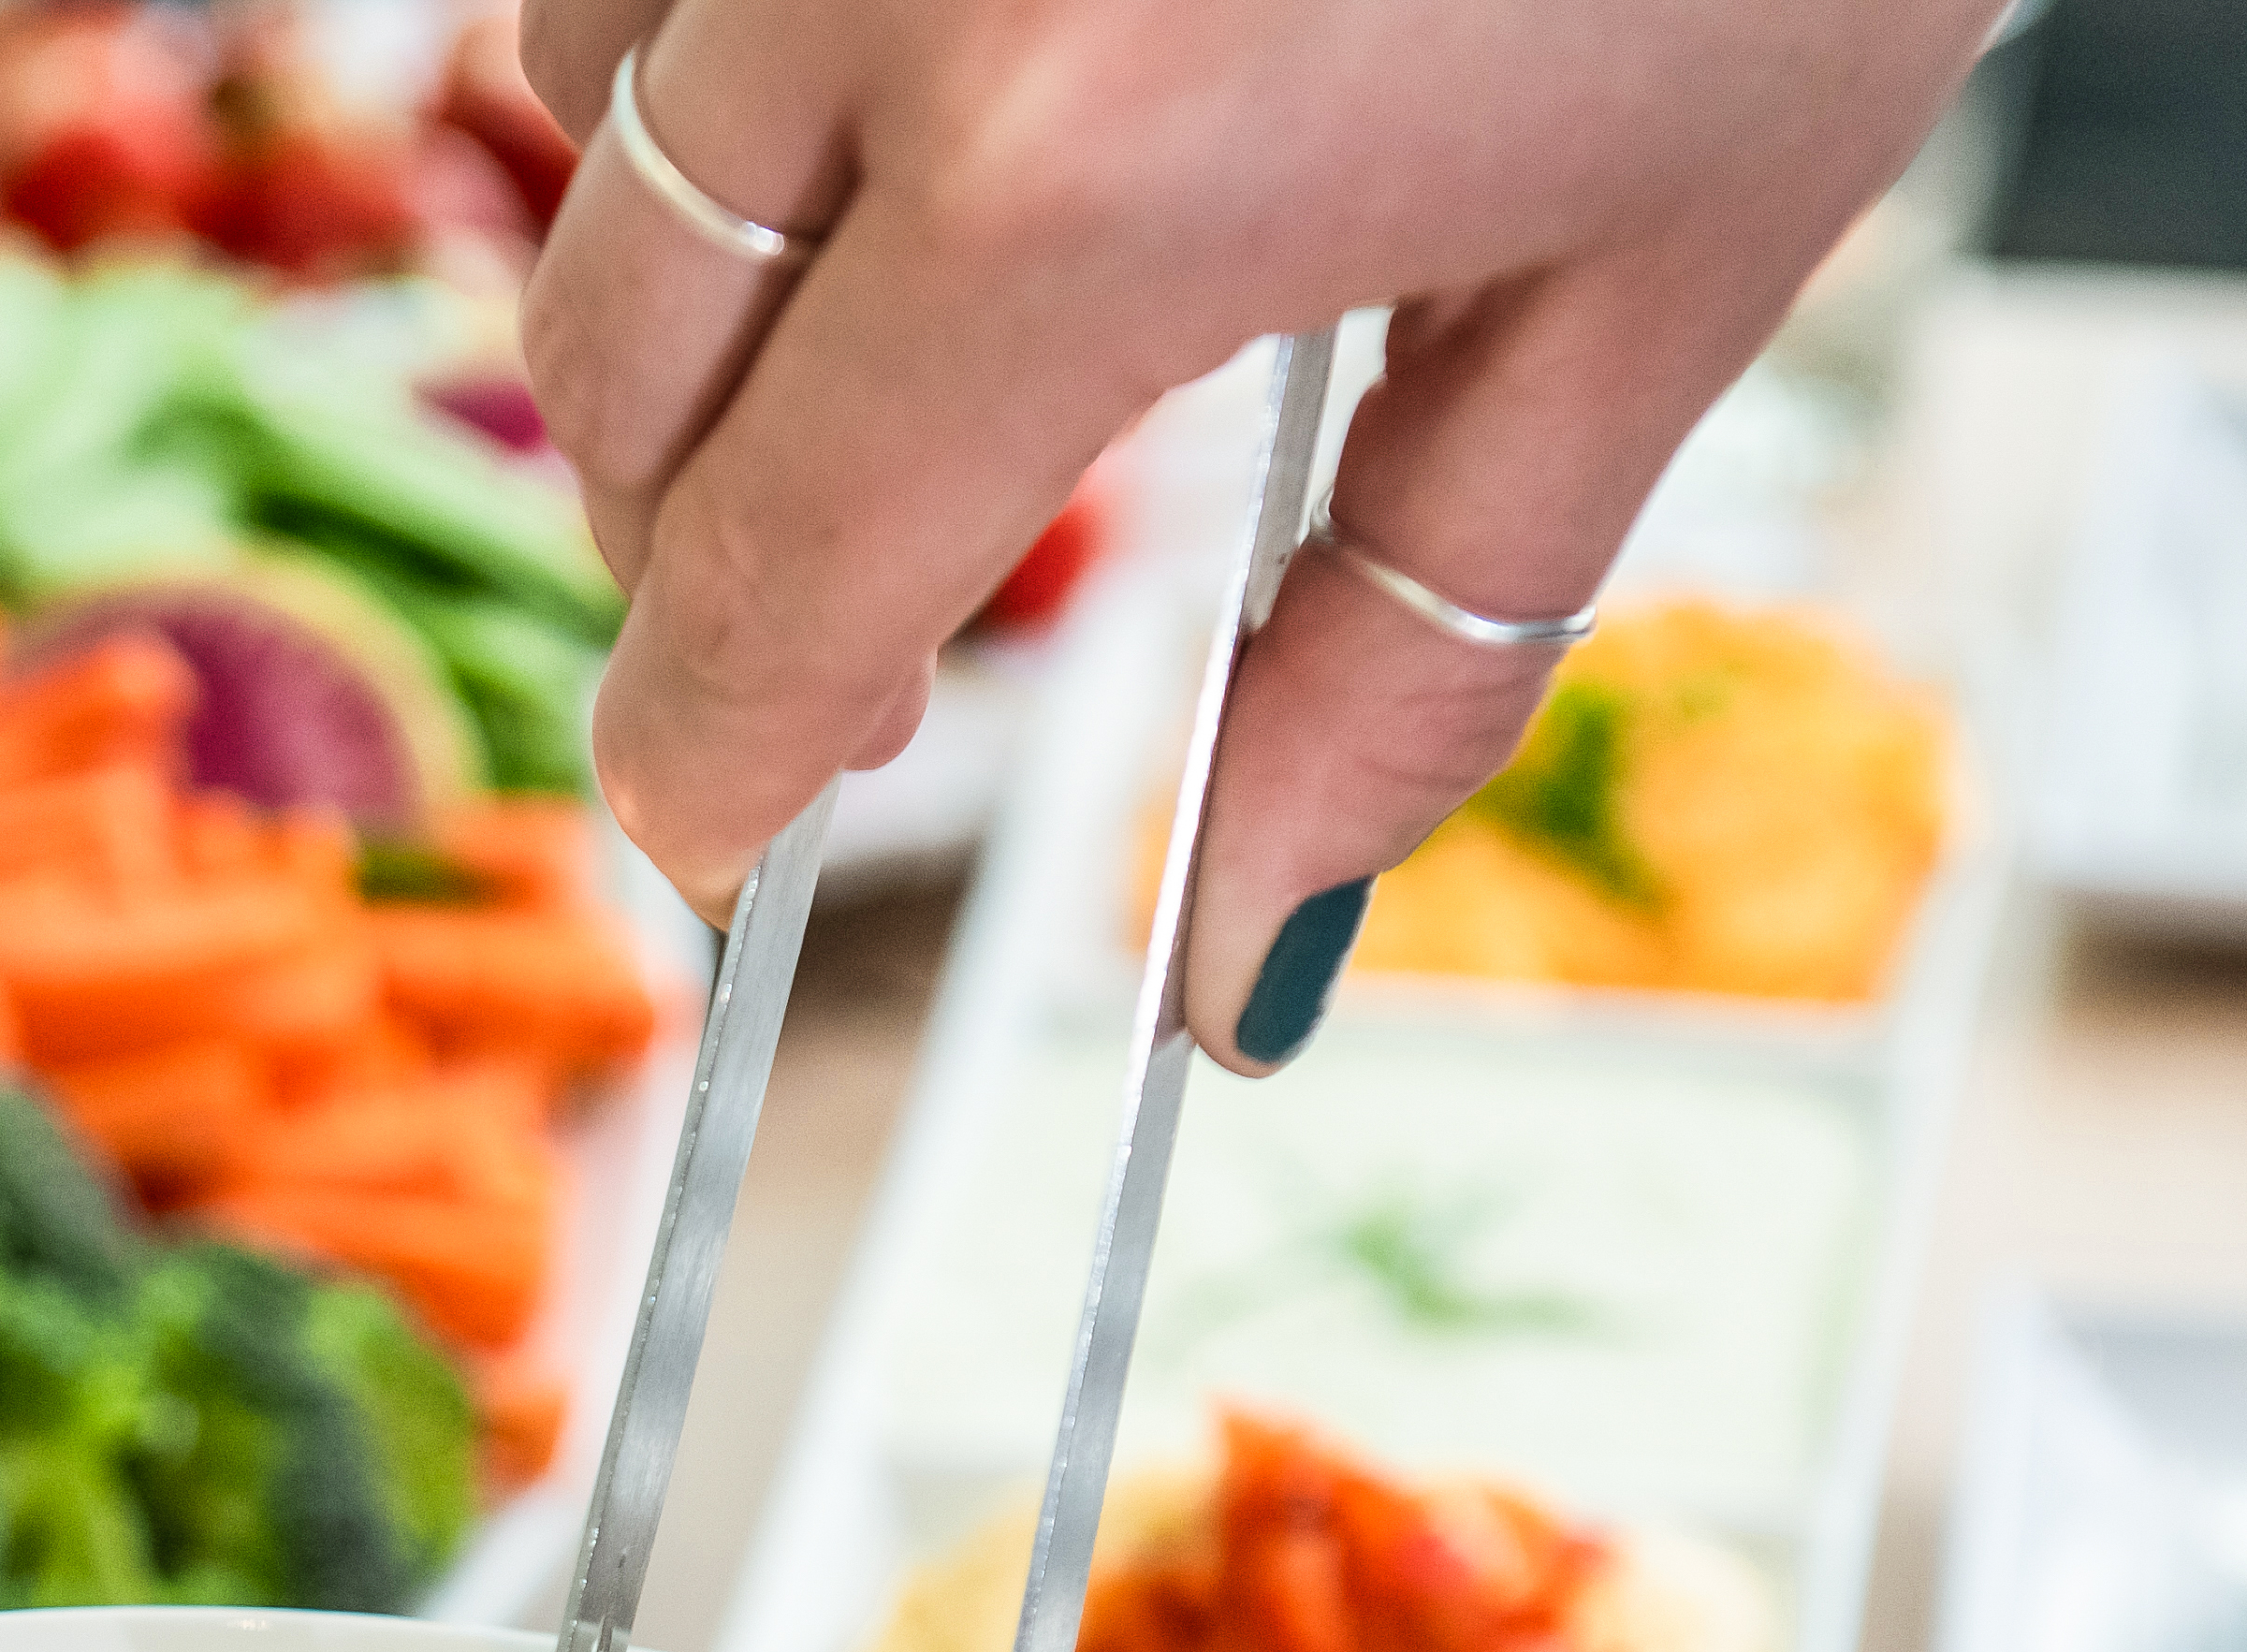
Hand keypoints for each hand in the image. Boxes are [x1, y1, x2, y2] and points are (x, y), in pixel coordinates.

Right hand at [513, 0, 1989, 1052]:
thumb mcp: (1666, 278)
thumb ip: (1411, 645)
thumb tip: (1245, 963)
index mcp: (1093, 183)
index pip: (768, 588)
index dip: (715, 762)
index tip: (732, 831)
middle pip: (623, 376)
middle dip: (708, 542)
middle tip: (849, 621)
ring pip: (580, 113)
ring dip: (690, 256)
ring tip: (900, 289)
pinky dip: (715, 28)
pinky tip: (901, 53)